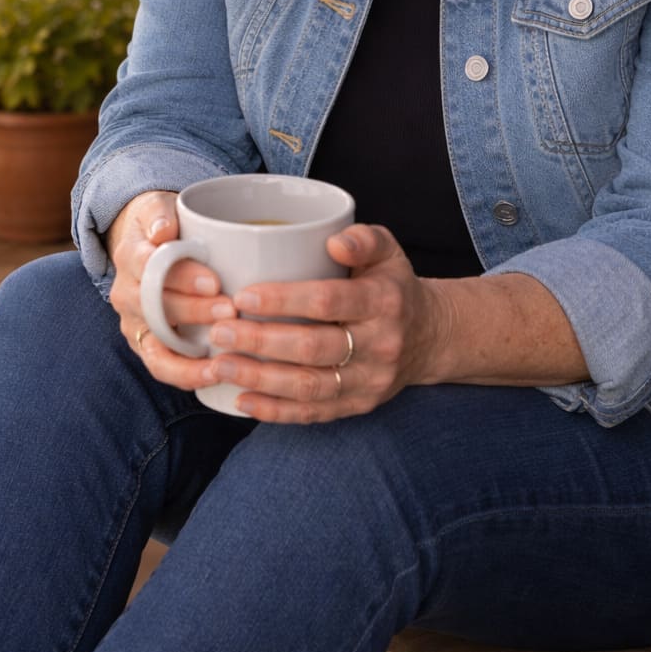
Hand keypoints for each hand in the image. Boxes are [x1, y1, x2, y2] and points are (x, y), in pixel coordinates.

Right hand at [106, 189, 236, 393]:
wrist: (150, 240)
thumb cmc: (165, 222)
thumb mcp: (159, 205)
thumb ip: (160, 213)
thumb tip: (163, 231)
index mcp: (130, 255)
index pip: (150, 268)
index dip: (182, 277)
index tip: (214, 281)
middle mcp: (126, 292)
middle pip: (154, 308)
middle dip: (193, 312)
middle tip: (229, 311)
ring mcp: (134, 322)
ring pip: (154, 345)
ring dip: (187, 356)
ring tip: (221, 360)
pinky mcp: (146, 343)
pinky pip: (159, 366)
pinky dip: (183, 375)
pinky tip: (213, 375)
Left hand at [205, 224, 447, 422]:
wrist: (430, 336)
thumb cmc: (393, 285)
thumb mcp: (389, 251)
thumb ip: (364, 238)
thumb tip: (333, 242)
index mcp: (384, 300)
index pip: (329, 301)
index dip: (283, 300)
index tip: (242, 296)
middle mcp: (381, 344)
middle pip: (313, 348)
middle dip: (260, 341)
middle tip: (220, 330)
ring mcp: (371, 381)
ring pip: (310, 386)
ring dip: (260, 378)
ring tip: (221, 364)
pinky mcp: (361, 405)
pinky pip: (315, 413)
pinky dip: (276, 411)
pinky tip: (242, 400)